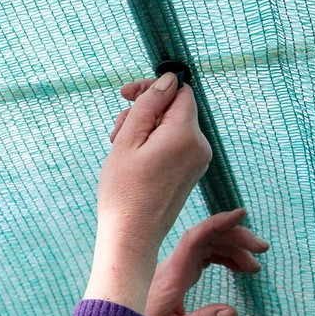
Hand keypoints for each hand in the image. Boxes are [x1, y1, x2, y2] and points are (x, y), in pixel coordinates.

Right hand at [84, 74, 212, 311]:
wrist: (132, 235)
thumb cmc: (124, 190)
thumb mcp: (127, 141)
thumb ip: (148, 105)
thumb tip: (167, 80)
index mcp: (185, 134)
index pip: (179, 91)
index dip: (153, 88)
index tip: (125, 94)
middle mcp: (199, 145)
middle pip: (174, 109)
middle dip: (144, 113)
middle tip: (115, 133)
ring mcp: (197, 161)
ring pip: (172, 128)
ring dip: (145, 131)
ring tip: (120, 150)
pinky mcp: (191, 173)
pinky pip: (174, 146)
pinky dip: (153, 146)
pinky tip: (133, 162)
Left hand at [146, 208, 269, 315]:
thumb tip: (233, 312)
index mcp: (171, 274)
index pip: (195, 239)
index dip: (218, 223)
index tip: (241, 214)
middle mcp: (173, 265)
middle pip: (207, 238)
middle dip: (236, 237)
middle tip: (262, 249)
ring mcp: (175, 268)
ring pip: (208, 246)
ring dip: (233, 249)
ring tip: (255, 267)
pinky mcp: (177, 274)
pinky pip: (204, 256)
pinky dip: (224, 257)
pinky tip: (239, 268)